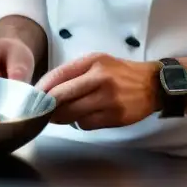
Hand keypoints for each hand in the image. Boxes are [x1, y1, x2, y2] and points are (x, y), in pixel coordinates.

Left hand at [35, 53, 159, 129]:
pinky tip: (80, 118)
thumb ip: (74, 72)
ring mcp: (108, 99)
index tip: (34, 96)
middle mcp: (100, 79)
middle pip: (62, 96)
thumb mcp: (97, 62)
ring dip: (61, 117)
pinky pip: (87, 124)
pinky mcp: (115, 116)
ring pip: (73, 113)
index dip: (43, 88)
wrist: (152, 84)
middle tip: (41, 110)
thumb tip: (49, 88)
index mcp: (93, 62)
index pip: (59, 75)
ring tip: (57, 116)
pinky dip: (79, 123)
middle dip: (48, 105)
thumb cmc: (120, 72)